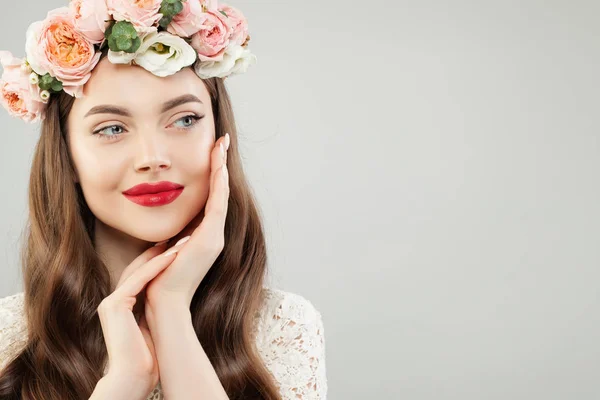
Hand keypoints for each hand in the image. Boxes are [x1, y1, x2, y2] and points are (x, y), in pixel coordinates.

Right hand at [97, 242, 179, 398]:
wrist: (132, 377)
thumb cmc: (145, 359)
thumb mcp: (150, 329)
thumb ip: (152, 313)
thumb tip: (170, 305)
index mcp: (121, 306)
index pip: (141, 275)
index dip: (159, 260)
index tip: (178, 247)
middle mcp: (113, 301)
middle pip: (138, 267)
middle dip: (159, 251)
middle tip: (180, 236)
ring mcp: (111, 302)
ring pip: (138, 270)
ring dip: (161, 254)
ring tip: (182, 241)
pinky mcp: (114, 305)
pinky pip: (138, 280)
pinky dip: (156, 266)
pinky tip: (173, 255)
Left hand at [145, 133, 230, 307]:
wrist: (162, 303)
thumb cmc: (157, 279)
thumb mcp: (164, 249)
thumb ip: (171, 235)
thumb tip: (167, 224)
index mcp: (203, 236)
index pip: (210, 197)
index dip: (211, 174)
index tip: (211, 152)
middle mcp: (214, 234)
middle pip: (220, 191)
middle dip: (220, 164)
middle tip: (221, 140)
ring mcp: (215, 236)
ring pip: (221, 193)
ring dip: (220, 167)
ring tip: (221, 145)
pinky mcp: (211, 238)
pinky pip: (218, 203)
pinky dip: (218, 183)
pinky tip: (217, 164)